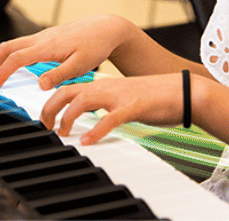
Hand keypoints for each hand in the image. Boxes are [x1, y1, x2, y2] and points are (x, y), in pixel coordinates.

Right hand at [0, 15, 134, 90]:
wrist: (106, 27)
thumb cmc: (95, 45)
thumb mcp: (81, 65)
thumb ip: (59, 75)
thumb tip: (40, 85)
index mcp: (47, 46)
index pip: (17, 58)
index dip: (2, 71)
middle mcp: (42, 38)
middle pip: (8, 46)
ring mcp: (44, 36)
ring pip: (14, 43)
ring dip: (1, 57)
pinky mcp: (48, 37)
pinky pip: (23, 44)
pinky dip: (12, 53)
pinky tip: (13, 63)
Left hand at [41, 73, 188, 144]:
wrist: (182, 91)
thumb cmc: (154, 98)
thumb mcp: (122, 99)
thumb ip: (104, 105)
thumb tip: (87, 117)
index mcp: (104, 86)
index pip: (70, 88)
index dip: (52, 102)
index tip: (46, 119)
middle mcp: (108, 88)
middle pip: (69, 91)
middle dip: (50, 107)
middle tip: (46, 127)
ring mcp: (120, 96)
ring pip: (83, 100)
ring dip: (68, 117)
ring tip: (63, 133)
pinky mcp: (134, 107)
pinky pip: (110, 118)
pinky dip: (96, 129)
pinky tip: (88, 140)